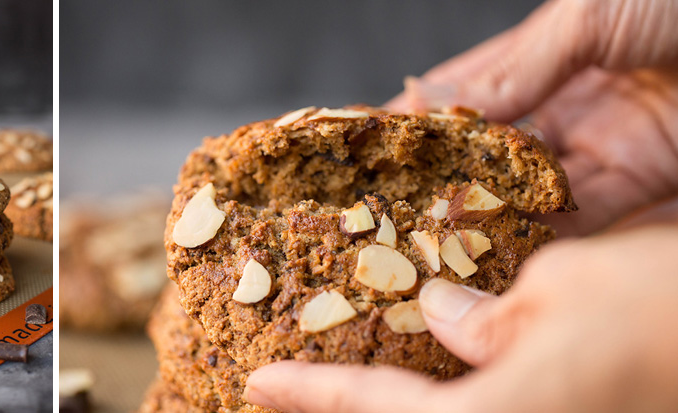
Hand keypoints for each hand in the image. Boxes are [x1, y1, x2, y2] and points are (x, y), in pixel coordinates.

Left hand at [244, 224, 677, 411]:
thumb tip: (445, 314)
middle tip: (291, 394)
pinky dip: (447, 401)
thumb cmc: (673, 312)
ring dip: (394, 405)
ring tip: (346, 388)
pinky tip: (441, 379)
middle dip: (346, 411)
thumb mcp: (573, 287)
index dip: (314, 395)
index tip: (261, 384)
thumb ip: (494, 315)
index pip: (379, 411)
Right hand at [386, 0, 677, 236]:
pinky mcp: (650, 177)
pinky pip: (589, 213)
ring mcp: (609, 141)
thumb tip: (447, 101)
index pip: (468, 88)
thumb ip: (521, 61)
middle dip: (449, 175)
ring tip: (442, 236)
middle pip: (494, 148)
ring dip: (491, 213)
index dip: (421, 114)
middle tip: (400, 207)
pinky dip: (548, 231)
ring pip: (533, 188)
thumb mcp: (591, 10)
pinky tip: (507, 244)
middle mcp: (571, 100)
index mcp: (549, 50)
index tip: (374, 144)